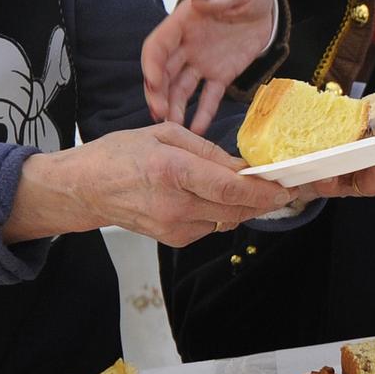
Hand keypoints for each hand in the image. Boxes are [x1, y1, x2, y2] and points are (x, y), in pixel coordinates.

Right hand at [7, 124, 294, 246]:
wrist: (85, 189)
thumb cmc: (120, 154)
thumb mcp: (165, 134)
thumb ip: (208, 150)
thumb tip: (243, 166)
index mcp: (174, 170)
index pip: (233, 189)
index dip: (266, 191)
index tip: (290, 187)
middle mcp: (176, 204)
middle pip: (237, 210)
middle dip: (265, 200)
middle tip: (285, 188)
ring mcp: (174, 227)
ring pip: (228, 220)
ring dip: (243, 206)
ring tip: (249, 188)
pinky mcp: (174, 239)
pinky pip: (211, 226)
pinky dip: (220, 212)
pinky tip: (211, 197)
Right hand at [143, 0, 277, 133]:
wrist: (268, 7)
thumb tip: (199, 0)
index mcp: (183, 22)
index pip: (158, 46)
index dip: (152, 65)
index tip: (154, 83)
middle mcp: (186, 45)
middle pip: (164, 72)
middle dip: (158, 94)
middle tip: (160, 114)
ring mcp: (201, 62)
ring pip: (181, 88)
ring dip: (175, 107)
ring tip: (174, 127)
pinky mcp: (220, 75)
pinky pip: (209, 97)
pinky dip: (203, 113)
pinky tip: (198, 129)